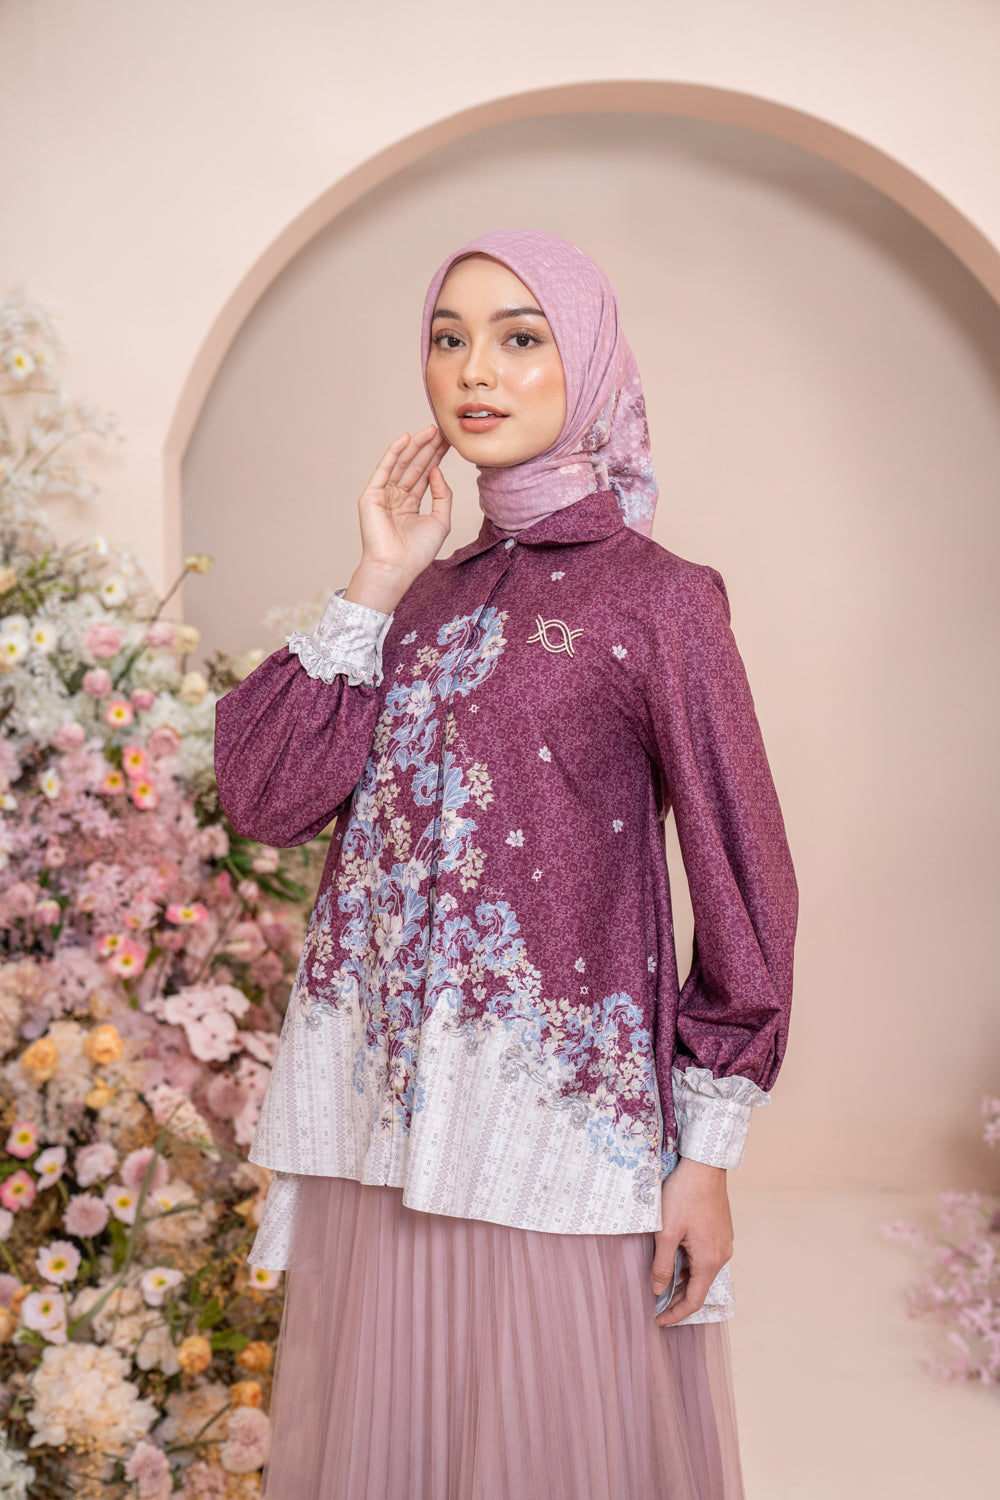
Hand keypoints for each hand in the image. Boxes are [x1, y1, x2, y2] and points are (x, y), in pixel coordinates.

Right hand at [343, 426, 451, 613]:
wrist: (397, 567)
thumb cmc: (417, 552)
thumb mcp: (441, 520)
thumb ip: (443, 495)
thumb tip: (436, 471)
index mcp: (410, 505)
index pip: (424, 475)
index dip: (436, 458)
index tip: (449, 442)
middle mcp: (396, 497)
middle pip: (414, 466)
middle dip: (428, 448)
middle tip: (442, 430)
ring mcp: (383, 495)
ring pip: (402, 464)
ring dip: (416, 446)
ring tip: (431, 430)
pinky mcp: (372, 495)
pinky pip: (385, 468)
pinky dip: (395, 452)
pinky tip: (407, 438)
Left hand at [650, 1157, 733, 1326]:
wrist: (704, 1165)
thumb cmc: (683, 1195)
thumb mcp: (666, 1231)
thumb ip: (662, 1264)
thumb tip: (658, 1291)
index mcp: (709, 1260)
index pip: (694, 1300)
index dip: (676, 1314)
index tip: (658, 1321)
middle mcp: (722, 1255)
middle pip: (699, 1288)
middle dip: (678, 1299)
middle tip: (655, 1306)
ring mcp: (724, 1242)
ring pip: (702, 1271)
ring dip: (683, 1280)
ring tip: (661, 1283)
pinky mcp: (721, 1231)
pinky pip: (706, 1256)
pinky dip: (690, 1265)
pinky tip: (674, 1259)